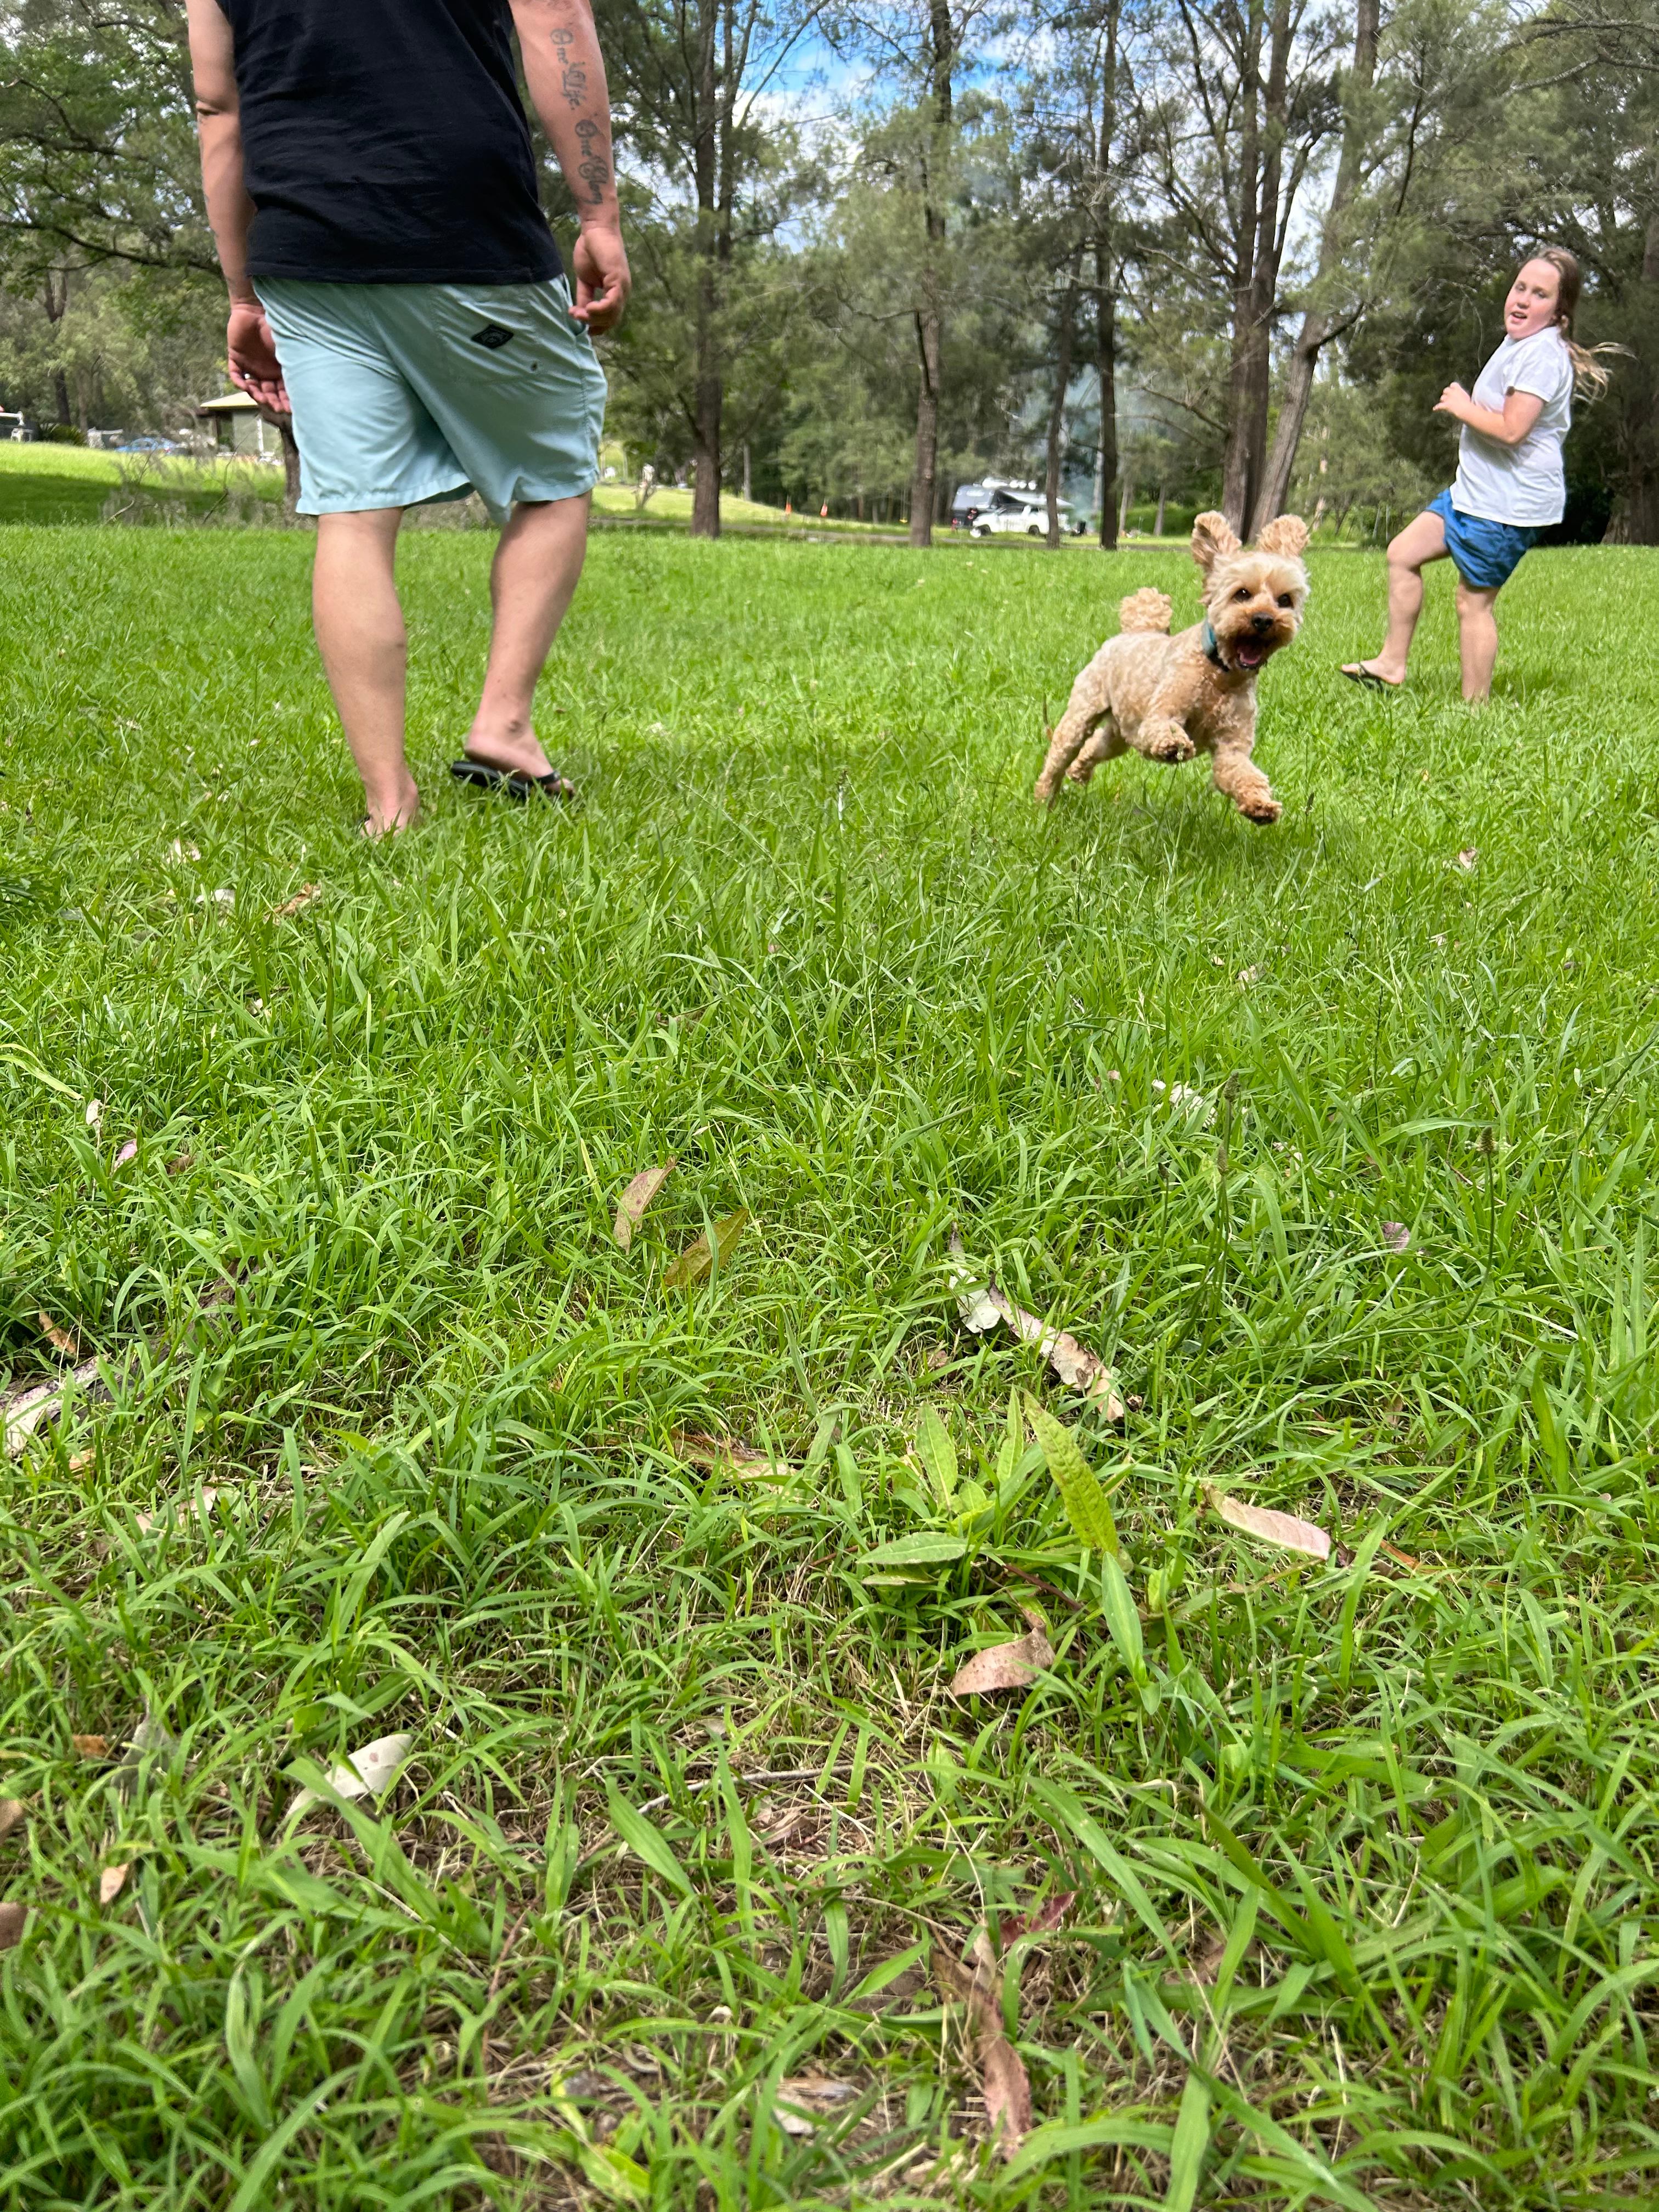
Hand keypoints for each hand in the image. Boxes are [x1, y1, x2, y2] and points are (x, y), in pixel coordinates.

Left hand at [226, 298, 288, 413]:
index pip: (283, 390)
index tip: (289, 409)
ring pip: (253, 387)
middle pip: (269, 392)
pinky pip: (236, 375)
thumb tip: (306, 385)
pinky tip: (245, 386)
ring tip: (261, 398)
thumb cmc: (275, 327)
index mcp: (279, 370)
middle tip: (275, 407)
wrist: (255, 308)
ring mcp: (250, 366)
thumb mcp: (288, 349)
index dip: (286, 401)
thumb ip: (293, 365)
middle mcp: (265, 371)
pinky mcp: (236, 358)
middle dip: (273, 401)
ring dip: (257, 395)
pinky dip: (239, 382)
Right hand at [569, 224, 629, 334]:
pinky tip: (588, 309)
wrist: (595, 229)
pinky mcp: (618, 279)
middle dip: (593, 323)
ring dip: (594, 318)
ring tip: (580, 314)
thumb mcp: (585, 279)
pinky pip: (612, 302)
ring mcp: (622, 286)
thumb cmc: (590, 249)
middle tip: (577, 317)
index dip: (597, 327)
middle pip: (611, 320)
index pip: (610, 318)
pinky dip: (600, 309)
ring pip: (612, 314)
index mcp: (615, 293)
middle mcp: (622, 292)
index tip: (583, 329)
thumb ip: (584, 297)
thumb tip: (580, 313)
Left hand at [1434, 382, 1470, 418]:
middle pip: (1446, 390)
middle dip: (1446, 393)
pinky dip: (1437, 407)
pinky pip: (1439, 406)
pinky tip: (1435, 409)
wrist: (1465, 409)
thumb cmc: (1469, 405)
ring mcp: (1448, 398)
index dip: (1452, 387)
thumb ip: (1463, 396)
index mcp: (1459, 389)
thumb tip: (1464, 400)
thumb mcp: (1467, 398)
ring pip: (1442, 397)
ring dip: (1443, 400)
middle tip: (1448, 398)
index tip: (1453, 390)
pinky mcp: (1445, 405)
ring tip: (1444, 404)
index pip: (1453, 384)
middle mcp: (1452, 392)